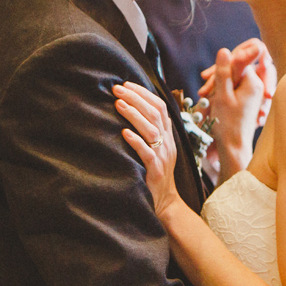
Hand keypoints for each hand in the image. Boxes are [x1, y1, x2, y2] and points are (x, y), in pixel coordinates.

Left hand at [113, 82, 180, 217]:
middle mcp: (167, 143)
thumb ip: (149, 131)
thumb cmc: (154, 173)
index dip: (144, 93)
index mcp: (167, 135)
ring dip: (134, 115)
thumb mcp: (156, 148)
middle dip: (136, 98)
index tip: (127, 84)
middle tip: (117, 89)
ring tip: (118, 104)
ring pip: (151, 130)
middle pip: (155, 114)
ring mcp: (163, 156)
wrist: (165, 201)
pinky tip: (124, 133)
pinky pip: (147, 153)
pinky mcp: (156, 170)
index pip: (160, 107)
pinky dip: (136, 141)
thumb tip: (132, 109)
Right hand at [198, 42, 273, 172]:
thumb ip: (224, 72)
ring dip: (217, 86)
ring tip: (205, 98)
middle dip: (218, 77)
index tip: (207, 79)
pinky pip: (233, 88)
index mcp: (254, 82)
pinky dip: (221, 92)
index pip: (237, 60)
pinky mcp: (248, 99)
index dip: (220, 67)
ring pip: (232, 79)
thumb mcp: (221, 95)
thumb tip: (225, 49)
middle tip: (204, 91)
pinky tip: (211, 101)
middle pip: (236, 69)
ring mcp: (253, 93)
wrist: (233, 148)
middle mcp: (257, 86)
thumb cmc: (227, 124)